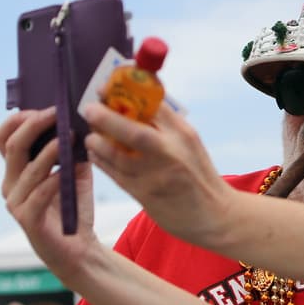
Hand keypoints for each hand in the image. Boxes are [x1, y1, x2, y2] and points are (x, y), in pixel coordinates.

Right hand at [0, 109, 101, 282]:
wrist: (78, 248)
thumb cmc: (74, 207)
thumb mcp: (74, 172)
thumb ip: (72, 150)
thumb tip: (81, 120)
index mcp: (16, 171)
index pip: (3, 137)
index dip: (19, 119)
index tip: (45, 107)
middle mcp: (10, 185)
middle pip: (11, 145)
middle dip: (33, 124)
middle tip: (56, 112)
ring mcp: (16, 203)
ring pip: (27, 168)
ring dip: (50, 149)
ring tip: (69, 136)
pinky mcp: (28, 220)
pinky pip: (38, 194)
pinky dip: (53, 179)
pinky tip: (67, 171)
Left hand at [83, 101, 232, 243]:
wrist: (215, 215)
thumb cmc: (199, 175)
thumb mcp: (190, 143)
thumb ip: (166, 125)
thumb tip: (134, 104)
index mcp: (183, 134)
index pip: (153, 105)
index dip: (126, 94)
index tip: (106, 89)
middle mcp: (171, 153)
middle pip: (133, 131)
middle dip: (106, 118)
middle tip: (88, 110)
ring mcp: (157, 176)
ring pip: (118, 155)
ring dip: (98, 142)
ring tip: (90, 136)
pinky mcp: (146, 195)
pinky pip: (116, 175)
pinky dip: (101, 161)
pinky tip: (95, 154)